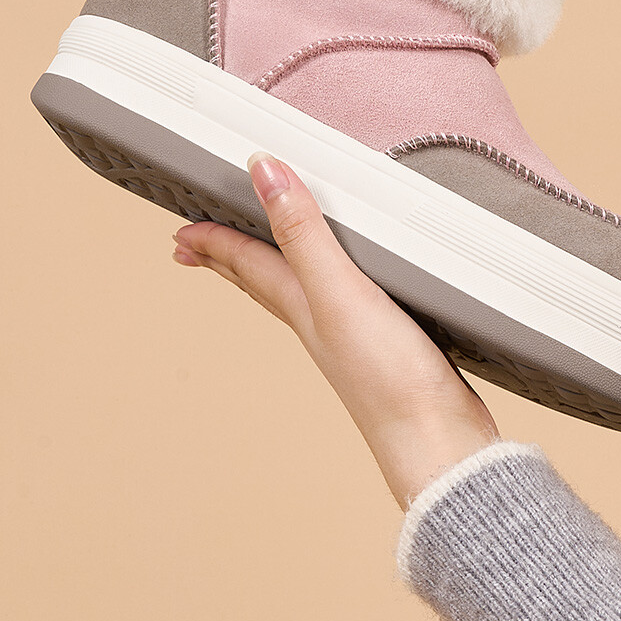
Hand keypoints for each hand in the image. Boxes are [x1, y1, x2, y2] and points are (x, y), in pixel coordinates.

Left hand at [171, 151, 499, 509]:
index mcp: (302, 305)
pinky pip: (338, 308)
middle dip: (226, 262)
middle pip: (260, 284)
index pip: (247, 264)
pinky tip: (340, 297)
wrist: (437, 444)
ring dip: (268, 276)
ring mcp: (349, 338)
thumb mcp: (340, 291)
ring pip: (296, 297)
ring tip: (254, 265)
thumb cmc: (389, 380)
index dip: (214, 241)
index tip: (183, 229)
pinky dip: (324, 292)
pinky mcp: (384, 348)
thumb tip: (266, 176)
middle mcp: (317, 322)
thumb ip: (304, 232)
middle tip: (194, 250)